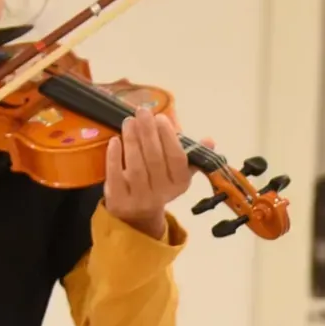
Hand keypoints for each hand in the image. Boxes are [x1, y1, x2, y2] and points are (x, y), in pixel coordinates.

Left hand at [103, 110, 197, 237]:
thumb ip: (191, 154)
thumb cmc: (159, 182)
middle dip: (148, 133)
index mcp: (180, 183)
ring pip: (136, 167)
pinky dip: (114, 157)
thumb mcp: (178, 172)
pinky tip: (115, 140)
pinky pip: (116, 176)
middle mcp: (162, 193)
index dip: (168, 136)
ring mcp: (140, 199)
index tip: (160, 117)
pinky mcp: (119, 201)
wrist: (137, 213)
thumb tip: (210, 140)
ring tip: (128, 122)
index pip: (177, 158)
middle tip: (141, 112)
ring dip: (132, 141)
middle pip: (155, 159)